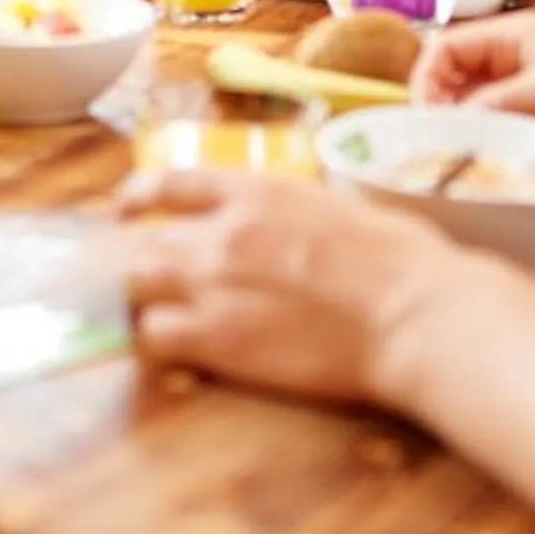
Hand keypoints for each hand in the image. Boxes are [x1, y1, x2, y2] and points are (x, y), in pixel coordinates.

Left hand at [116, 169, 465, 404]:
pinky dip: (155, 342)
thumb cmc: (399, 259)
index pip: (169, 183)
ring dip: (139, 301)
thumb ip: (293, 213)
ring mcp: (212, 284)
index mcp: (255, 192)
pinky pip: (154, 337)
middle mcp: (221, 232)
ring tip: (152, 317)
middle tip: (141, 281)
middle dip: (136, 261)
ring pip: (134, 287)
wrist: (409, 312)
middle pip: (142, 242)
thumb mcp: (337, 207)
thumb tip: (291, 226)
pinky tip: (174, 350)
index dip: (137, 197)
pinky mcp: (216, 339)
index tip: (125, 209)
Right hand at [409, 15, 534, 151]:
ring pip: (476, 111)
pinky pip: (501, 133)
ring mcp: (531, 92)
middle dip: (441, 112)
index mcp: (515, 37)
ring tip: (466, 162)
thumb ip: (495, 105)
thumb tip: (444, 127)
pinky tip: (495, 169)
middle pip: (454, 82)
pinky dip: (491, 149)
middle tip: (440, 149)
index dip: (425, 81)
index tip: (424, 123)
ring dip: (467, 135)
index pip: (445, 48)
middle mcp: (517, 60)